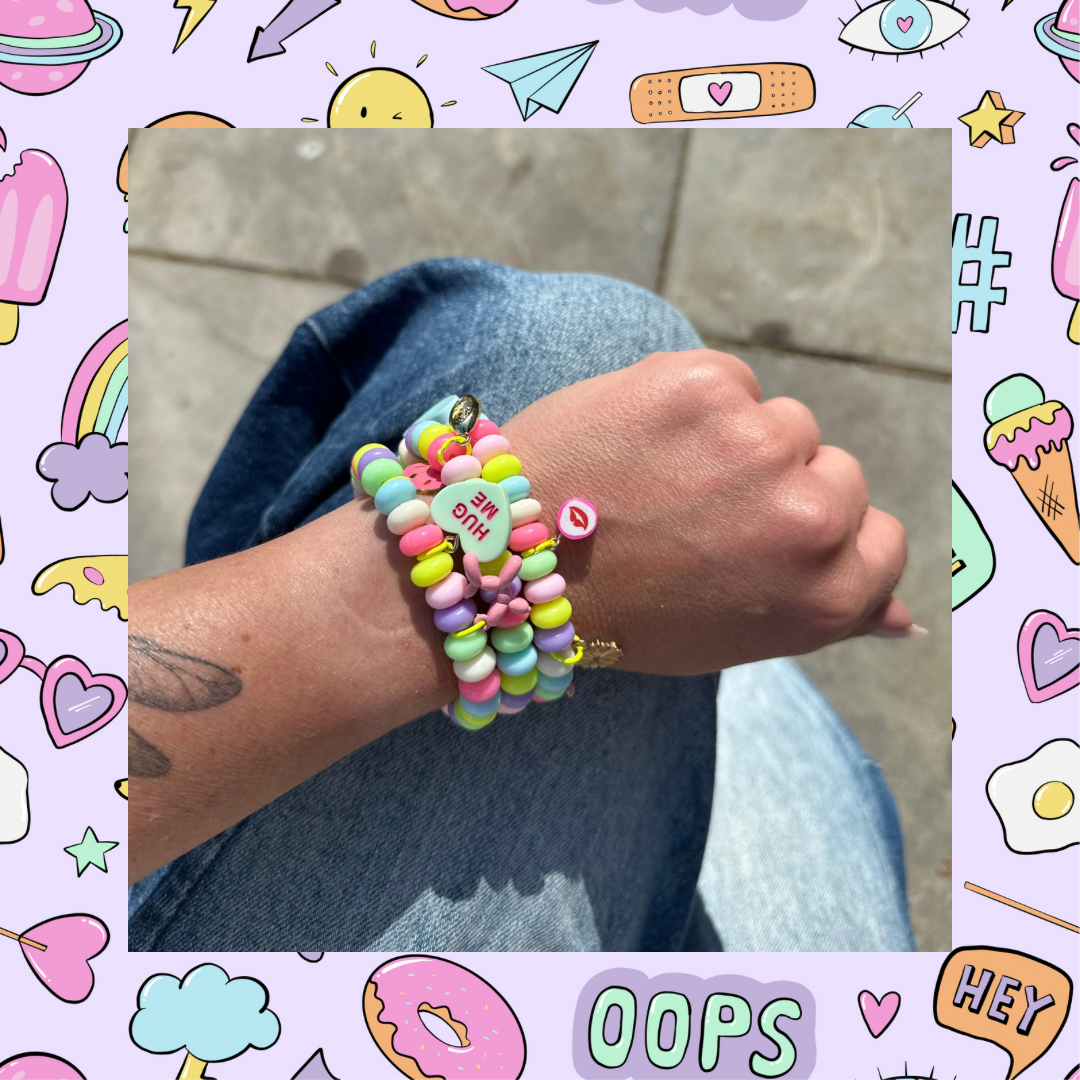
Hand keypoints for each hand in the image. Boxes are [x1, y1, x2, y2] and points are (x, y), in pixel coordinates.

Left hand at [503, 349, 912, 675]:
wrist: (512, 563)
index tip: (768, 539)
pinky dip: (692, 401)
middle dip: (777, 487)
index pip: (882, 539)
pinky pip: (732, 380)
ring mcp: (759, 444)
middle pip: (836, 471)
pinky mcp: (704, 385)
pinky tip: (641, 441)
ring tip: (660, 478)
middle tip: (698, 515)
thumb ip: (827, 615)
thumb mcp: (736, 637)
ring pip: (783, 421)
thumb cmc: (624, 610)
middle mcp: (809, 520)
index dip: (824, 536)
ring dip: (734, 440)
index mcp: (827, 595)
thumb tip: (906, 617)